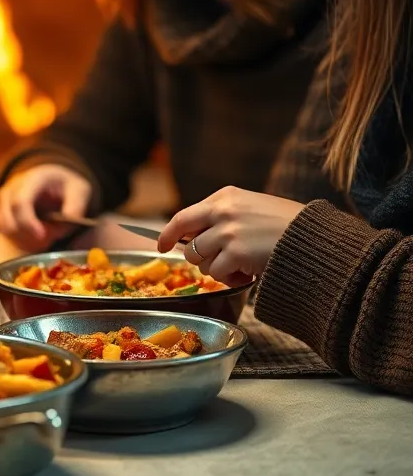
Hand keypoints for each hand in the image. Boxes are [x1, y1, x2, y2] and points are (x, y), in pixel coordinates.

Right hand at [0, 164, 92, 250]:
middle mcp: (13, 186)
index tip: (42, 236)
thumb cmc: (67, 187)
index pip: (20, 202)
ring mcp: (5, 198)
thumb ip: (75, 206)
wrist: (55, 181)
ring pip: (6, 228)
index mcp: (33, 178)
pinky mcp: (2, 209)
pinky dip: (21, 239)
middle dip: (29, 236)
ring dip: (26, 239)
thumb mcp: (80, 191)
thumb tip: (67, 219)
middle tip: (50, 238)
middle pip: (8, 220)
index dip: (27, 223)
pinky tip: (38, 236)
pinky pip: (6, 231)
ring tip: (47, 235)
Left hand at [156, 186, 304, 285]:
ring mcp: (228, 232)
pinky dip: (230, 279)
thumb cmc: (287, 226)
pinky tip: (248, 273)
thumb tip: (193, 239)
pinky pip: (218, 274)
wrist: (315, 238)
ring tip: (241, 266)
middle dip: (196, 258)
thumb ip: (223, 218)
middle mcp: (222, 211)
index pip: (183, 216)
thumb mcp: (251, 208)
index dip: (169, 234)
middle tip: (215, 263)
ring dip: (217, 270)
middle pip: (188, 243)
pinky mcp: (236, 252)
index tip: (161, 245)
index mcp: (225, 197)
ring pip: (200, 261)